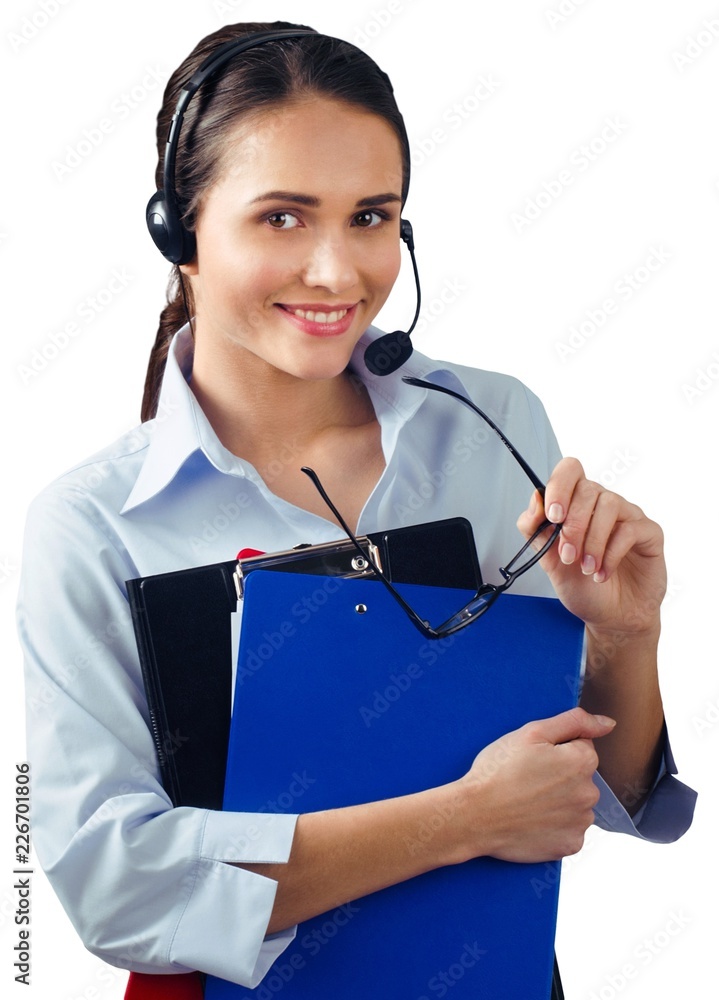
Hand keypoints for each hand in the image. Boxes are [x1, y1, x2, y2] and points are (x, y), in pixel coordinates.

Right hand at [457, 708, 614, 862]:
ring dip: (559, 801)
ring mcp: (581, 823)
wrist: (474, 815)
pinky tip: (533, 820)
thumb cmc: (498, 770)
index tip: (534, 758)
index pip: (582, 747)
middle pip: (581, 776)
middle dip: (561, 775)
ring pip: (576, 803)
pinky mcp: (570, 845)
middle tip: (527, 779)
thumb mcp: (532, 733)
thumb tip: (608, 724)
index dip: (556, 749)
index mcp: (582, 762)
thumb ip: (575, 721)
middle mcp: (590, 793)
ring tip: (528, 801)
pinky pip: (569, 829)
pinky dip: (555, 825)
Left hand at [516, 457, 666, 636]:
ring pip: (609, 505)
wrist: (610, 617)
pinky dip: (611, 554)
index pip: (570, 471)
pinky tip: (602, 573)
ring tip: (586, 568)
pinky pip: (630, 529)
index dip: (559, 486)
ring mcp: (628, 516)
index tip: (553, 515)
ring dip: (592, 541)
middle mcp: (603, 504)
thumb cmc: (582, 586)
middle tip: (569, 556)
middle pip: (588, 489)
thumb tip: (535, 498)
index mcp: (577, 504)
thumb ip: (536, 530)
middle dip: (573, 525)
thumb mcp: (548, 561)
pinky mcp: (649, 533)